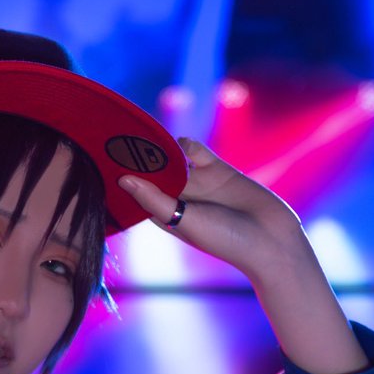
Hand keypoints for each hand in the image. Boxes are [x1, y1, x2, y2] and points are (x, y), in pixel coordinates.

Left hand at [118, 137, 310, 283]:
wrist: (271, 239)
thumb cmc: (223, 239)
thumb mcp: (184, 219)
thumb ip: (155, 199)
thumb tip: (123, 179)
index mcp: (164, 215)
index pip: (136, 192)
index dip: (122, 179)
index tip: (101, 163)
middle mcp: (179, 198)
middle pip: (152, 172)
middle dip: (137, 159)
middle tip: (115, 139)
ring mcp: (198, 183)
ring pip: (172, 159)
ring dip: (160, 149)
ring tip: (141, 135)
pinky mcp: (219, 170)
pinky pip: (197, 151)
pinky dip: (186, 144)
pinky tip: (178, 143)